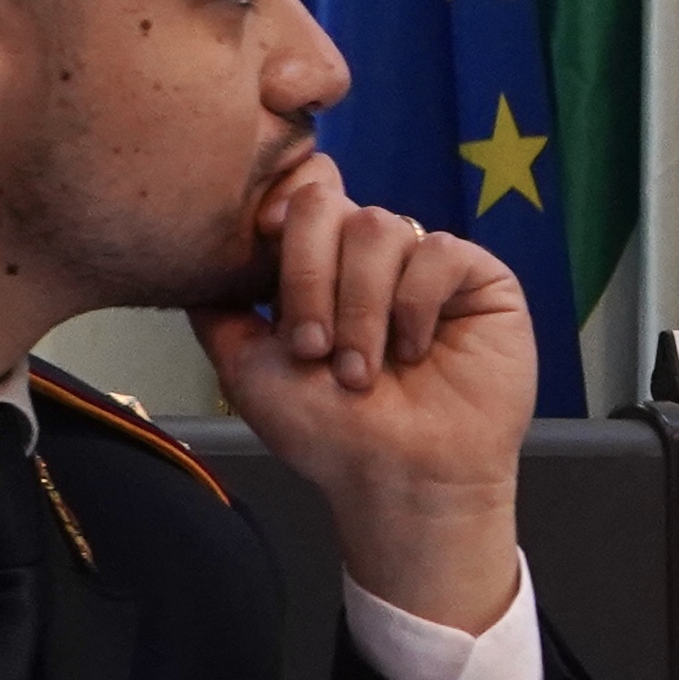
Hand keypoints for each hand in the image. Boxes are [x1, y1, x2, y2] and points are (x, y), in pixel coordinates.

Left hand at [194, 153, 528, 630]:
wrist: (398, 478)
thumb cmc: (329, 435)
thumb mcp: (248, 367)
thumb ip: (219, 309)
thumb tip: (197, 263)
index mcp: (321, 269)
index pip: (299, 201)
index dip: (282, 212)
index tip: (263, 242)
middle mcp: (371, 258)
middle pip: (331, 207)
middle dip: (310, 278)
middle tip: (312, 349)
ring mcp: (425, 264)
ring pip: (381, 228)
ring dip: (360, 306)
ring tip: (361, 371)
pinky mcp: (481, 279)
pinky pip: (439, 251)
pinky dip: (415, 304)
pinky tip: (414, 350)